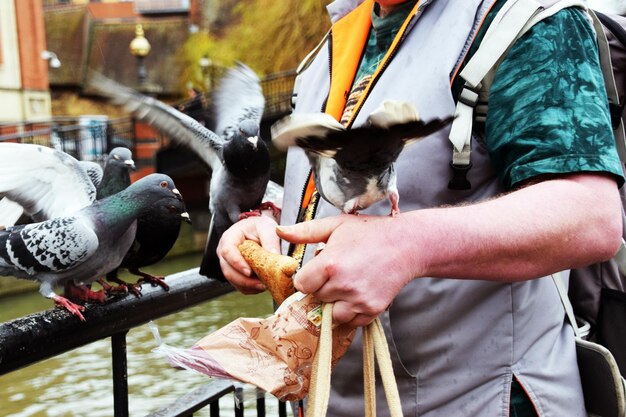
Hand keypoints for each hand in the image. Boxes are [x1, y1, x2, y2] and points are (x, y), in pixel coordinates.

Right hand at [217, 215, 279, 293]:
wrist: (259, 230)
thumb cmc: (261, 227)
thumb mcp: (267, 228)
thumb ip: (270, 241)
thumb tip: (275, 257)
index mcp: (230, 237)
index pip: (227, 251)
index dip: (237, 263)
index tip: (249, 272)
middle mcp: (225, 253)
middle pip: (228, 270)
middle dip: (244, 280)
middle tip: (261, 285)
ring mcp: (228, 264)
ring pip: (233, 280)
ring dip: (248, 286)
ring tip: (265, 286)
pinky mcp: (235, 274)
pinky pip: (239, 285)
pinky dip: (250, 288)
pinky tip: (262, 286)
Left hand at [277, 214, 416, 326]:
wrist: (406, 245)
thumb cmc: (369, 232)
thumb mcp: (335, 225)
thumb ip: (305, 231)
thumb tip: (279, 231)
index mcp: (329, 265)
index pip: (301, 285)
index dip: (309, 277)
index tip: (320, 270)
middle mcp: (342, 285)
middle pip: (316, 298)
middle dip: (323, 287)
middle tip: (340, 271)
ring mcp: (358, 300)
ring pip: (331, 314)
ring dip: (336, 302)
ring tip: (349, 282)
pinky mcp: (371, 310)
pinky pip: (350, 322)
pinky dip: (351, 311)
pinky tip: (360, 292)